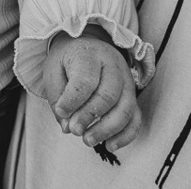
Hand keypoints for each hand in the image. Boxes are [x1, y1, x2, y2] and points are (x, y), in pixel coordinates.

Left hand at [42, 29, 142, 154]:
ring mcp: (126, 80)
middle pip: (108, 95)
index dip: (73, 100)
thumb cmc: (68, 61)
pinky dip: (126, 135)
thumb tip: (67, 126)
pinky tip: (110, 145)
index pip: (86, 80)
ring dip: (107, 129)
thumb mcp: (54, 71)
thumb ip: (58, 98)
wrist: (87, 45)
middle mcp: (113, 65)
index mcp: (90, 55)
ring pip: (125, 108)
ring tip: (87, 140)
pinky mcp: (132, 95)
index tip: (61, 112)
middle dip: (90, 117)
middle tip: (75, 130)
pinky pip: (136, 117)